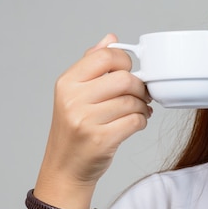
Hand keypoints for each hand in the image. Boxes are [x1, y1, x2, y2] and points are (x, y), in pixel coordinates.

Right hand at [39, 34, 151, 189]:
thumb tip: (111, 39)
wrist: (65, 168)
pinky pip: (135, 121)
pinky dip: (142, 121)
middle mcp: (73, 100)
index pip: (105, 57)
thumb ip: (93, 64)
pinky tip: (136, 123)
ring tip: (139, 110)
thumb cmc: (74, 129)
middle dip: (139, 86)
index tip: (128, 72)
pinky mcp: (100, 140)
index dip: (124, 62)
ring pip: (131, 101)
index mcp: (67, 83)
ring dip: (142, 106)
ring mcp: (85, 121)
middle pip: (123, 79)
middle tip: (141, 94)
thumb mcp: (75, 93)